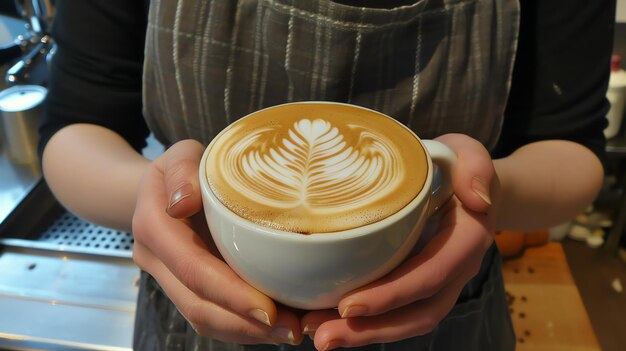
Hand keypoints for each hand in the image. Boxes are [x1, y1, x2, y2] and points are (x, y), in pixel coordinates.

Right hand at [132, 139, 302, 344]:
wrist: (160, 188)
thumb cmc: (180, 168)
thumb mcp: (181, 154)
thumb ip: (182, 170)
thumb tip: (184, 203)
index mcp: (154, 226)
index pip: (193, 269)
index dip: (230, 293)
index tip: (268, 309)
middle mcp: (156, 261)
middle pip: (198, 305)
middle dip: (245, 323)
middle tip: (292, 328)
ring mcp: (170, 278)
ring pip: (204, 318)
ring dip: (247, 332)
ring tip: (291, 331)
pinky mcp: (187, 287)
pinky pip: (211, 315)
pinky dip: (243, 326)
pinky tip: (276, 325)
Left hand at [301, 134, 496, 349]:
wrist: (466, 185)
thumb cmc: (458, 165)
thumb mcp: (468, 153)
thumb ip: (477, 167)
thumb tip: (477, 200)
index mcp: (466, 240)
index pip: (430, 275)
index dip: (392, 294)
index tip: (349, 304)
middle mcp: (455, 270)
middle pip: (417, 313)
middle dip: (370, 329)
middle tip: (321, 336)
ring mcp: (438, 283)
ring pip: (406, 321)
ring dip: (363, 333)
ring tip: (317, 335)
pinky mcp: (418, 284)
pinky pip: (396, 312)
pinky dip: (365, 322)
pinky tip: (327, 319)